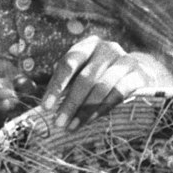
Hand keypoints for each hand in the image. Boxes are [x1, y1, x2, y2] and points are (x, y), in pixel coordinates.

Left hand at [42, 36, 172, 128]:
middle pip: (85, 77)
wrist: (138, 73)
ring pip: (102, 86)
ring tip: (73, 126)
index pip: (69, 63)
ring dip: (85, 109)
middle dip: (70, 103)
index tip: (46, 107)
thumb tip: (34, 97)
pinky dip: (103, 108)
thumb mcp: (82, 73)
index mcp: (88, 45)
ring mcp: (125, 60)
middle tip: (59, 123)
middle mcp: (107, 48)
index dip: (56, 85)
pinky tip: (92, 120)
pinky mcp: (139, 74)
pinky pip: (119, 93)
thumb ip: (62, 83)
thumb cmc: (102, 76)